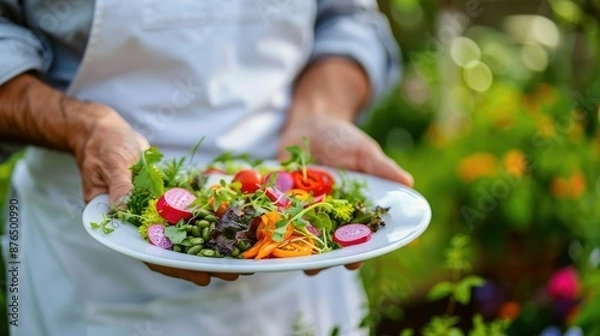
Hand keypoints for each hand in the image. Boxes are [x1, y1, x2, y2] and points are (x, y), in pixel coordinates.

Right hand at [72, 103, 245, 284]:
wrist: (106, 133)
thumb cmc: (103, 147)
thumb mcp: (110, 164)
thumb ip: (120, 185)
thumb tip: (123, 206)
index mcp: (121, 225)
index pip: (149, 253)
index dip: (176, 266)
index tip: (202, 276)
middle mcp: (141, 223)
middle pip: (173, 250)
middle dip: (203, 262)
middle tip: (232, 271)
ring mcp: (157, 212)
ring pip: (185, 235)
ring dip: (210, 246)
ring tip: (238, 257)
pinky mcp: (168, 199)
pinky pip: (190, 213)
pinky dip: (208, 221)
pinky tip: (230, 227)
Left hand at [279, 115, 413, 275]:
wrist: (312, 122)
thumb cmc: (344, 138)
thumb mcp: (364, 151)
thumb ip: (382, 168)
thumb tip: (409, 183)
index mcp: (351, 210)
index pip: (356, 237)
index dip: (356, 251)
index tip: (354, 261)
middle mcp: (326, 215)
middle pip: (325, 243)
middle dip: (320, 257)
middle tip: (314, 267)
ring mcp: (302, 209)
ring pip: (299, 234)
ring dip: (292, 247)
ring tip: (287, 257)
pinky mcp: (281, 200)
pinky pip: (275, 214)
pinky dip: (269, 223)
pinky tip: (263, 231)